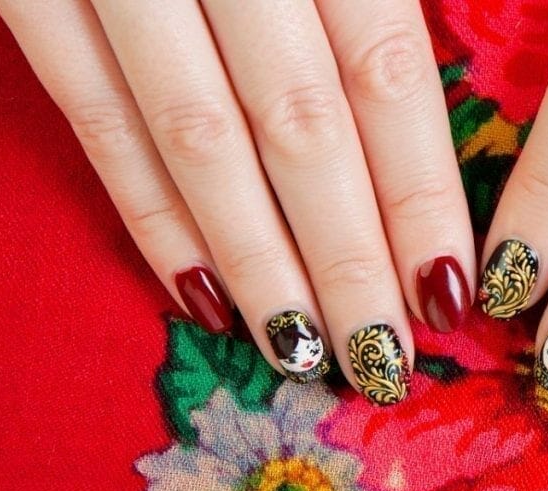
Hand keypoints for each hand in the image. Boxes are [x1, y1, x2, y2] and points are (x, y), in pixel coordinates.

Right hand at [0, 0, 474, 405]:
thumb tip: (442, 72)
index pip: (386, 75)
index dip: (420, 194)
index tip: (451, 291)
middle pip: (301, 129)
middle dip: (347, 257)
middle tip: (385, 362)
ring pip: (198, 140)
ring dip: (258, 260)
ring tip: (306, 353)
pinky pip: (95, 117)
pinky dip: (149, 214)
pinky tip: (202, 296)